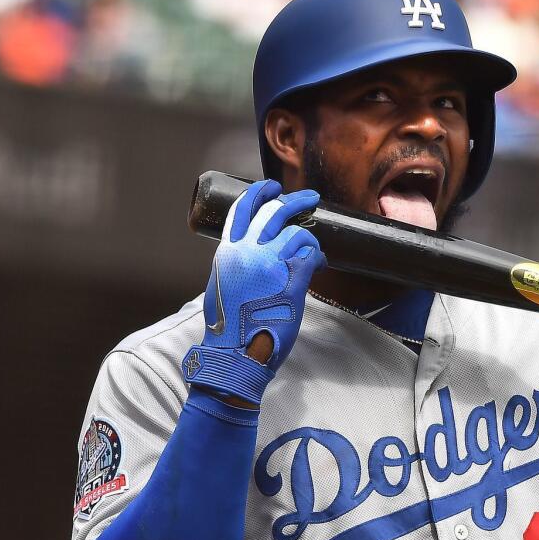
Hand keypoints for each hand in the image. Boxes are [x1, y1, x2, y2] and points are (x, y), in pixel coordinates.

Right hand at [181, 180, 325, 405]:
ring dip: (309, 240)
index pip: (242, 210)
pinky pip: (311, 256)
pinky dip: (317, 258)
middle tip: (310, 198)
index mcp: (227, 253)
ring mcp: (269, 264)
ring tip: (312, 253)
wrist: (235, 353)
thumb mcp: (221, 286)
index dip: (259, 193)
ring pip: (297, 234)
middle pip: (274, 213)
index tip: (272, 187)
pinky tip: (317, 266)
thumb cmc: (229, 326)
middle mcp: (247, 252)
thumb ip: (235, 264)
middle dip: (295, 201)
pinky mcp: (291, 280)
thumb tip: (249, 255)